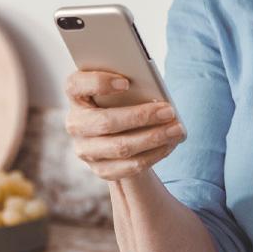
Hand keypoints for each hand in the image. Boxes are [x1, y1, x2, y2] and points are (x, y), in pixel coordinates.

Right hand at [62, 70, 185, 180]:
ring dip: (153, 138)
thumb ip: (130, 85)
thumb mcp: (122, 89)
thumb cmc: (123, 99)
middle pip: (105, 122)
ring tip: (177, 129)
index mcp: (76, 95)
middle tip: (169, 111)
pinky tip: (170, 144)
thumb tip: (154, 94)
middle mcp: (75, 123)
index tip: (126, 82)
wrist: (119, 133)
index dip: (98, 83)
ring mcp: (85, 150)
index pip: (75, 85)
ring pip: (120, 147)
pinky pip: (129, 166)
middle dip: (140, 117)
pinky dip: (154, 155)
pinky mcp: (100, 169)